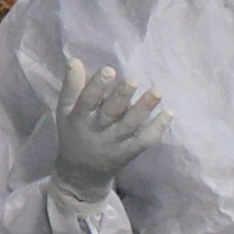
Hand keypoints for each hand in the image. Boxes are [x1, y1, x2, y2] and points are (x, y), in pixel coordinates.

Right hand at [43, 64, 173, 189]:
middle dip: (121, 97)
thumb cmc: (74, 132)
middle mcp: (96, 130)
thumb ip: (72, 87)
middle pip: (110, 113)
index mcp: (78, 118)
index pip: (86, 101)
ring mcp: (114, 143)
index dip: (96, 86)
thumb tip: (74, 60)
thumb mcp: (65, 111)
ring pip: (130, 125)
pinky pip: (144, 140)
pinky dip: (157, 128)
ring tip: (157, 91)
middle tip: (132, 80)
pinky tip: (169, 113)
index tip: (109, 70)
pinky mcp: (128, 152)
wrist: (81, 173)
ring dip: (144, 108)